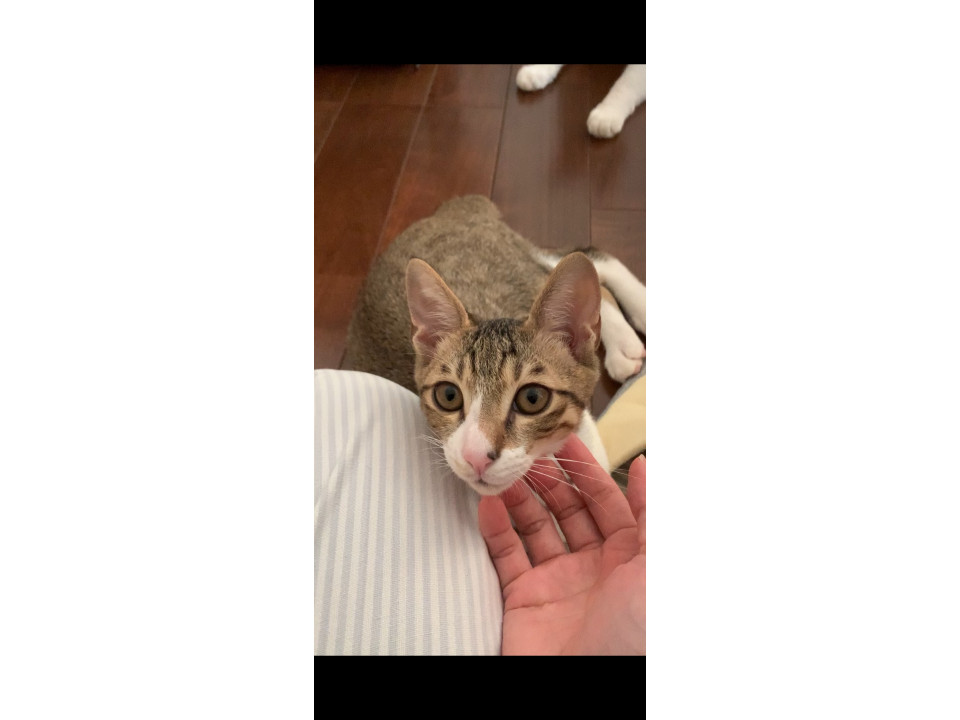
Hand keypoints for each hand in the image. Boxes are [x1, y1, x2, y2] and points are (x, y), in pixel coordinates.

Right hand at [478, 435, 645, 654]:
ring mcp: (558, 585)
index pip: (609, 503)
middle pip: (568, 510)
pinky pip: (507, 557)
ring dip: (520, 498)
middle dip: (549, 480)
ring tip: (504, 472)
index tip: (564, 440)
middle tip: (526, 452)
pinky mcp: (525, 602)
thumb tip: (646, 466)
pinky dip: (495, 529)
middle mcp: (596, 568)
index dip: (588, 471)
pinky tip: (489, 505)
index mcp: (632, 559)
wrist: (590, 693)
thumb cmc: (638, 637)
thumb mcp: (659, 569)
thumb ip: (655, 515)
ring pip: (535, 527)